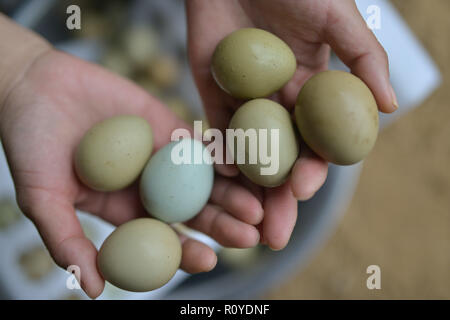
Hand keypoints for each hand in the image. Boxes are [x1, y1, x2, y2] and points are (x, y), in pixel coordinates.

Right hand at [0, 49, 261, 297]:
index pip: (163, 239)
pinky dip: (217, 154)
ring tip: (255, 208)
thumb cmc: (31, 145)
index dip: (185, 251)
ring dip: (231, 195)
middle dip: (222, 226)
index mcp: (125, 211)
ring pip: (203, 182)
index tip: (208, 259)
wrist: (35, 88)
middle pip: (193, 214)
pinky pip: (199, 144)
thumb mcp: (42, 198)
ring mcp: (162, 158)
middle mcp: (150, 188)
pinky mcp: (169, 127)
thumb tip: (93, 290)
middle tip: (250, 236)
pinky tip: (238, 165)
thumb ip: (67, 242)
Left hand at [186, 0, 396, 249]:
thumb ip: (365, 59)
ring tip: (245, 221)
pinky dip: (219, 155)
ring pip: (250, 156)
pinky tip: (221, 176)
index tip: (305, 190)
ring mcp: (246, 104)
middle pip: (283, 161)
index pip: (318, 143)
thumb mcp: (337, 19)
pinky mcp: (214, 97)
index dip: (314, 169)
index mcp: (314, 93)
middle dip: (279, 199)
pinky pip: (217, 132)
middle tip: (274, 234)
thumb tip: (392, 107)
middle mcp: (281, 106)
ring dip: (249, 191)